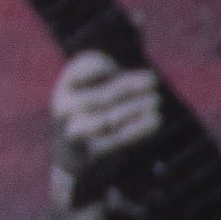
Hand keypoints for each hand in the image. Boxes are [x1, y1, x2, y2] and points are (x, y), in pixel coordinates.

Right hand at [48, 51, 163, 203]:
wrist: (69, 151)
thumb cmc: (88, 107)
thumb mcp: (87, 84)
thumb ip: (102, 71)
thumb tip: (134, 80)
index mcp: (65, 88)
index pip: (76, 73)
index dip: (96, 68)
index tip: (112, 68)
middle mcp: (64, 109)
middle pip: (100, 97)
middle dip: (129, 87)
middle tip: (153, 81)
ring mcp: (73, 132)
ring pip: (107, 120)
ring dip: (135, 108)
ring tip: (156, 100)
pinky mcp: (90, 152)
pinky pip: (116, 140)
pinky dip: (138, 129)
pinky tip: (155, 119)